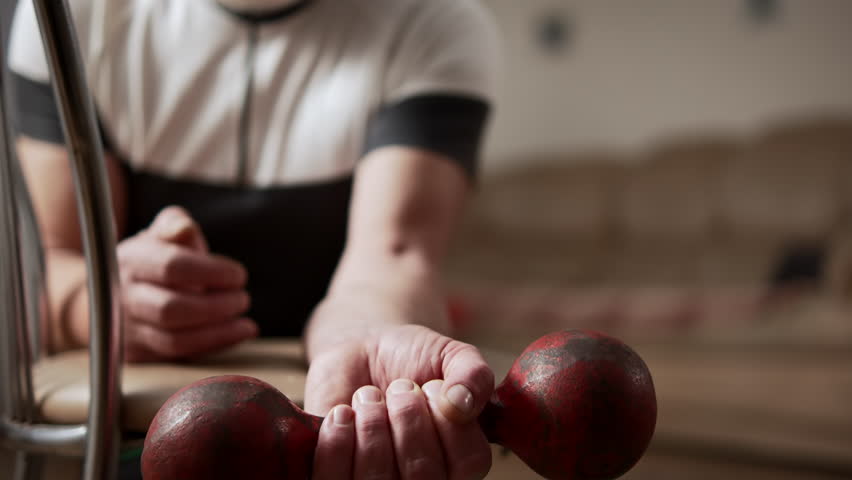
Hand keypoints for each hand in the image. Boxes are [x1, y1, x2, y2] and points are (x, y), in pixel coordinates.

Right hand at [117, 206, 256, 361]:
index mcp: (132, 260)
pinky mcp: (138, 355)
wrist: (109, 294)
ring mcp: (127, 330)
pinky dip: (212, 346)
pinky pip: (178, 356)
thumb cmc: (151, 259)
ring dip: (218, 333)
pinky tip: (237, 333)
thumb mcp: (159, 234)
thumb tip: (184, 228)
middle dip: (216, 307)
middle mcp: (124, 297)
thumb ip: (175, 225)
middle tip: (242, 298)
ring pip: (174, 340)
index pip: (171, 267)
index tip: (239, 275)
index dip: (210, 272)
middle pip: (171, 309)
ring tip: (246, 323)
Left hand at [306, 324, 493, 478]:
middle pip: (422, 475)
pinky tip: (343, 411)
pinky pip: (335, 478)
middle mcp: (423, 479)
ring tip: (370, 395)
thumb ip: (473, 374)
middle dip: (408, 416)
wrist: (364, 350)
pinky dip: (338, 438)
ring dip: (373, 424)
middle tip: (399, 387)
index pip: (469, 463)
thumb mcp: (452, 355)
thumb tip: (461, 404)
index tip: (431, 386)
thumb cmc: (415, 359)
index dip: (449, 421)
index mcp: (460, 459)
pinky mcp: (337, 475)